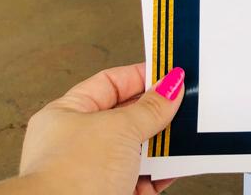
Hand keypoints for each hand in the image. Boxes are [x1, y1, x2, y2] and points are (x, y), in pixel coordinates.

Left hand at [19, 64, 184, 194]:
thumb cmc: (71, 177)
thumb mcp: (119, 128)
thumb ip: (150, 108)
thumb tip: (170, 87)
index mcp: (66, 114)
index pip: (109, 83)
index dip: (140, 76)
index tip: (169, 72)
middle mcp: (77, 142)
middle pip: (126, 116)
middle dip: (156, 111)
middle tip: (182, 102)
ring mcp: (94, 171)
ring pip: (137, 149)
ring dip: (162, 143)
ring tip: (185, 132)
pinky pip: (143, 177)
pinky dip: (162, 171)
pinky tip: (178, 163)